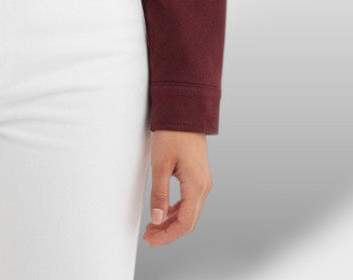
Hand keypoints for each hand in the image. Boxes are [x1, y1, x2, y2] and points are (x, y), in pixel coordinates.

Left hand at [142, 130, 211, 246]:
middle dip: (168, 232)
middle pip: (188, 221)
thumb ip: (159, 194)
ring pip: (189, 212)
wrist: (184, 112)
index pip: (185, 223)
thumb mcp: (160, 165)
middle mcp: (203, 187)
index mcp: (196, 186)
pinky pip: (189, 201)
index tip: (152, 240)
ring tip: (153, 226)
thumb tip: (156, 219)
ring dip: (172, 221)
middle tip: (149, 237)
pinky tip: (164, 211)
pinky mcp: (198, 176)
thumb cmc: (172, 134)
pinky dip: (176, 210)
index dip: (167, 235)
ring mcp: (202, 182)